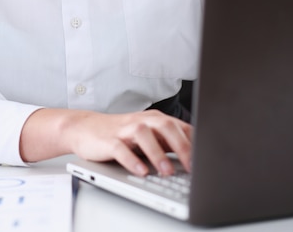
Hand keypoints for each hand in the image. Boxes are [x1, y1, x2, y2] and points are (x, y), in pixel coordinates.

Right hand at [20, 108, 191, 176]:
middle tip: (193, 166)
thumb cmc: (121, 134)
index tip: (208, 160)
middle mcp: (142, 121)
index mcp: (155, 120)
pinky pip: (121, 148)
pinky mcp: (108, 140)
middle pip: (165, 126)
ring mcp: (124, 129)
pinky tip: (140, 171)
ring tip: (167, 171)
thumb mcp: (148, 137)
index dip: (195, 143)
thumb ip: (168, 144)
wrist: (85, 128)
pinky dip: (131, 159)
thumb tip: (196, 160)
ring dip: (157, 153)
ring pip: (143, 134)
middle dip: (181, 145)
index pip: (180, 127)